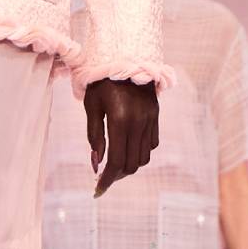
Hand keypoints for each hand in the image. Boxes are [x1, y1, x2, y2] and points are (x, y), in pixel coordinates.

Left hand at [84, 79, 158, 197]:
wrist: (126, 57)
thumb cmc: (101, 83)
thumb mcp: (91, 106)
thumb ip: (94, 136)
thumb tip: (96, 164)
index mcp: (120, 120)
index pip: (116, 161)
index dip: (107, 180)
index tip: (98, 190)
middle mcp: (138, 122)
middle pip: (132, 164)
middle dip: (117, 176)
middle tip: (104, 177)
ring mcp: (150, 120)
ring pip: (143, 158)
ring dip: (129, 166)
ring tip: (115, 164)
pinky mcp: (156, 116)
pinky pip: (151, 144)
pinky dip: (139, 152)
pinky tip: (127, 147)